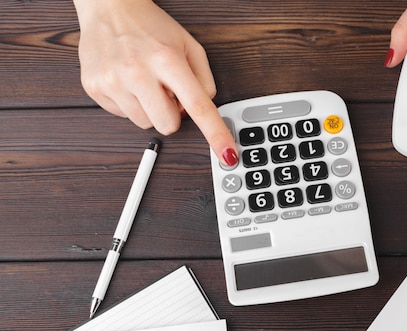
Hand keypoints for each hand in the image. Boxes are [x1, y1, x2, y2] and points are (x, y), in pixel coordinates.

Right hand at [73, 0, 237, 165]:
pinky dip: (130, 103)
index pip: (198, 105)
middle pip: (168, 125)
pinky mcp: (94, 88)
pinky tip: (127, 81)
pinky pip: (123, 116)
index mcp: (167, 59)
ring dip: (150, 108)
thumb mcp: (189, 46)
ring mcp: (113, 81)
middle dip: (172, 113)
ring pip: (145, 124)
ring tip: (144, 81)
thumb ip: (203, 81)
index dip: (215, 133)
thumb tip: (198, 111)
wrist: (108, 6)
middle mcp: (138, 71)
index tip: (227, 154)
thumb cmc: (150, 27)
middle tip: (165, 90)